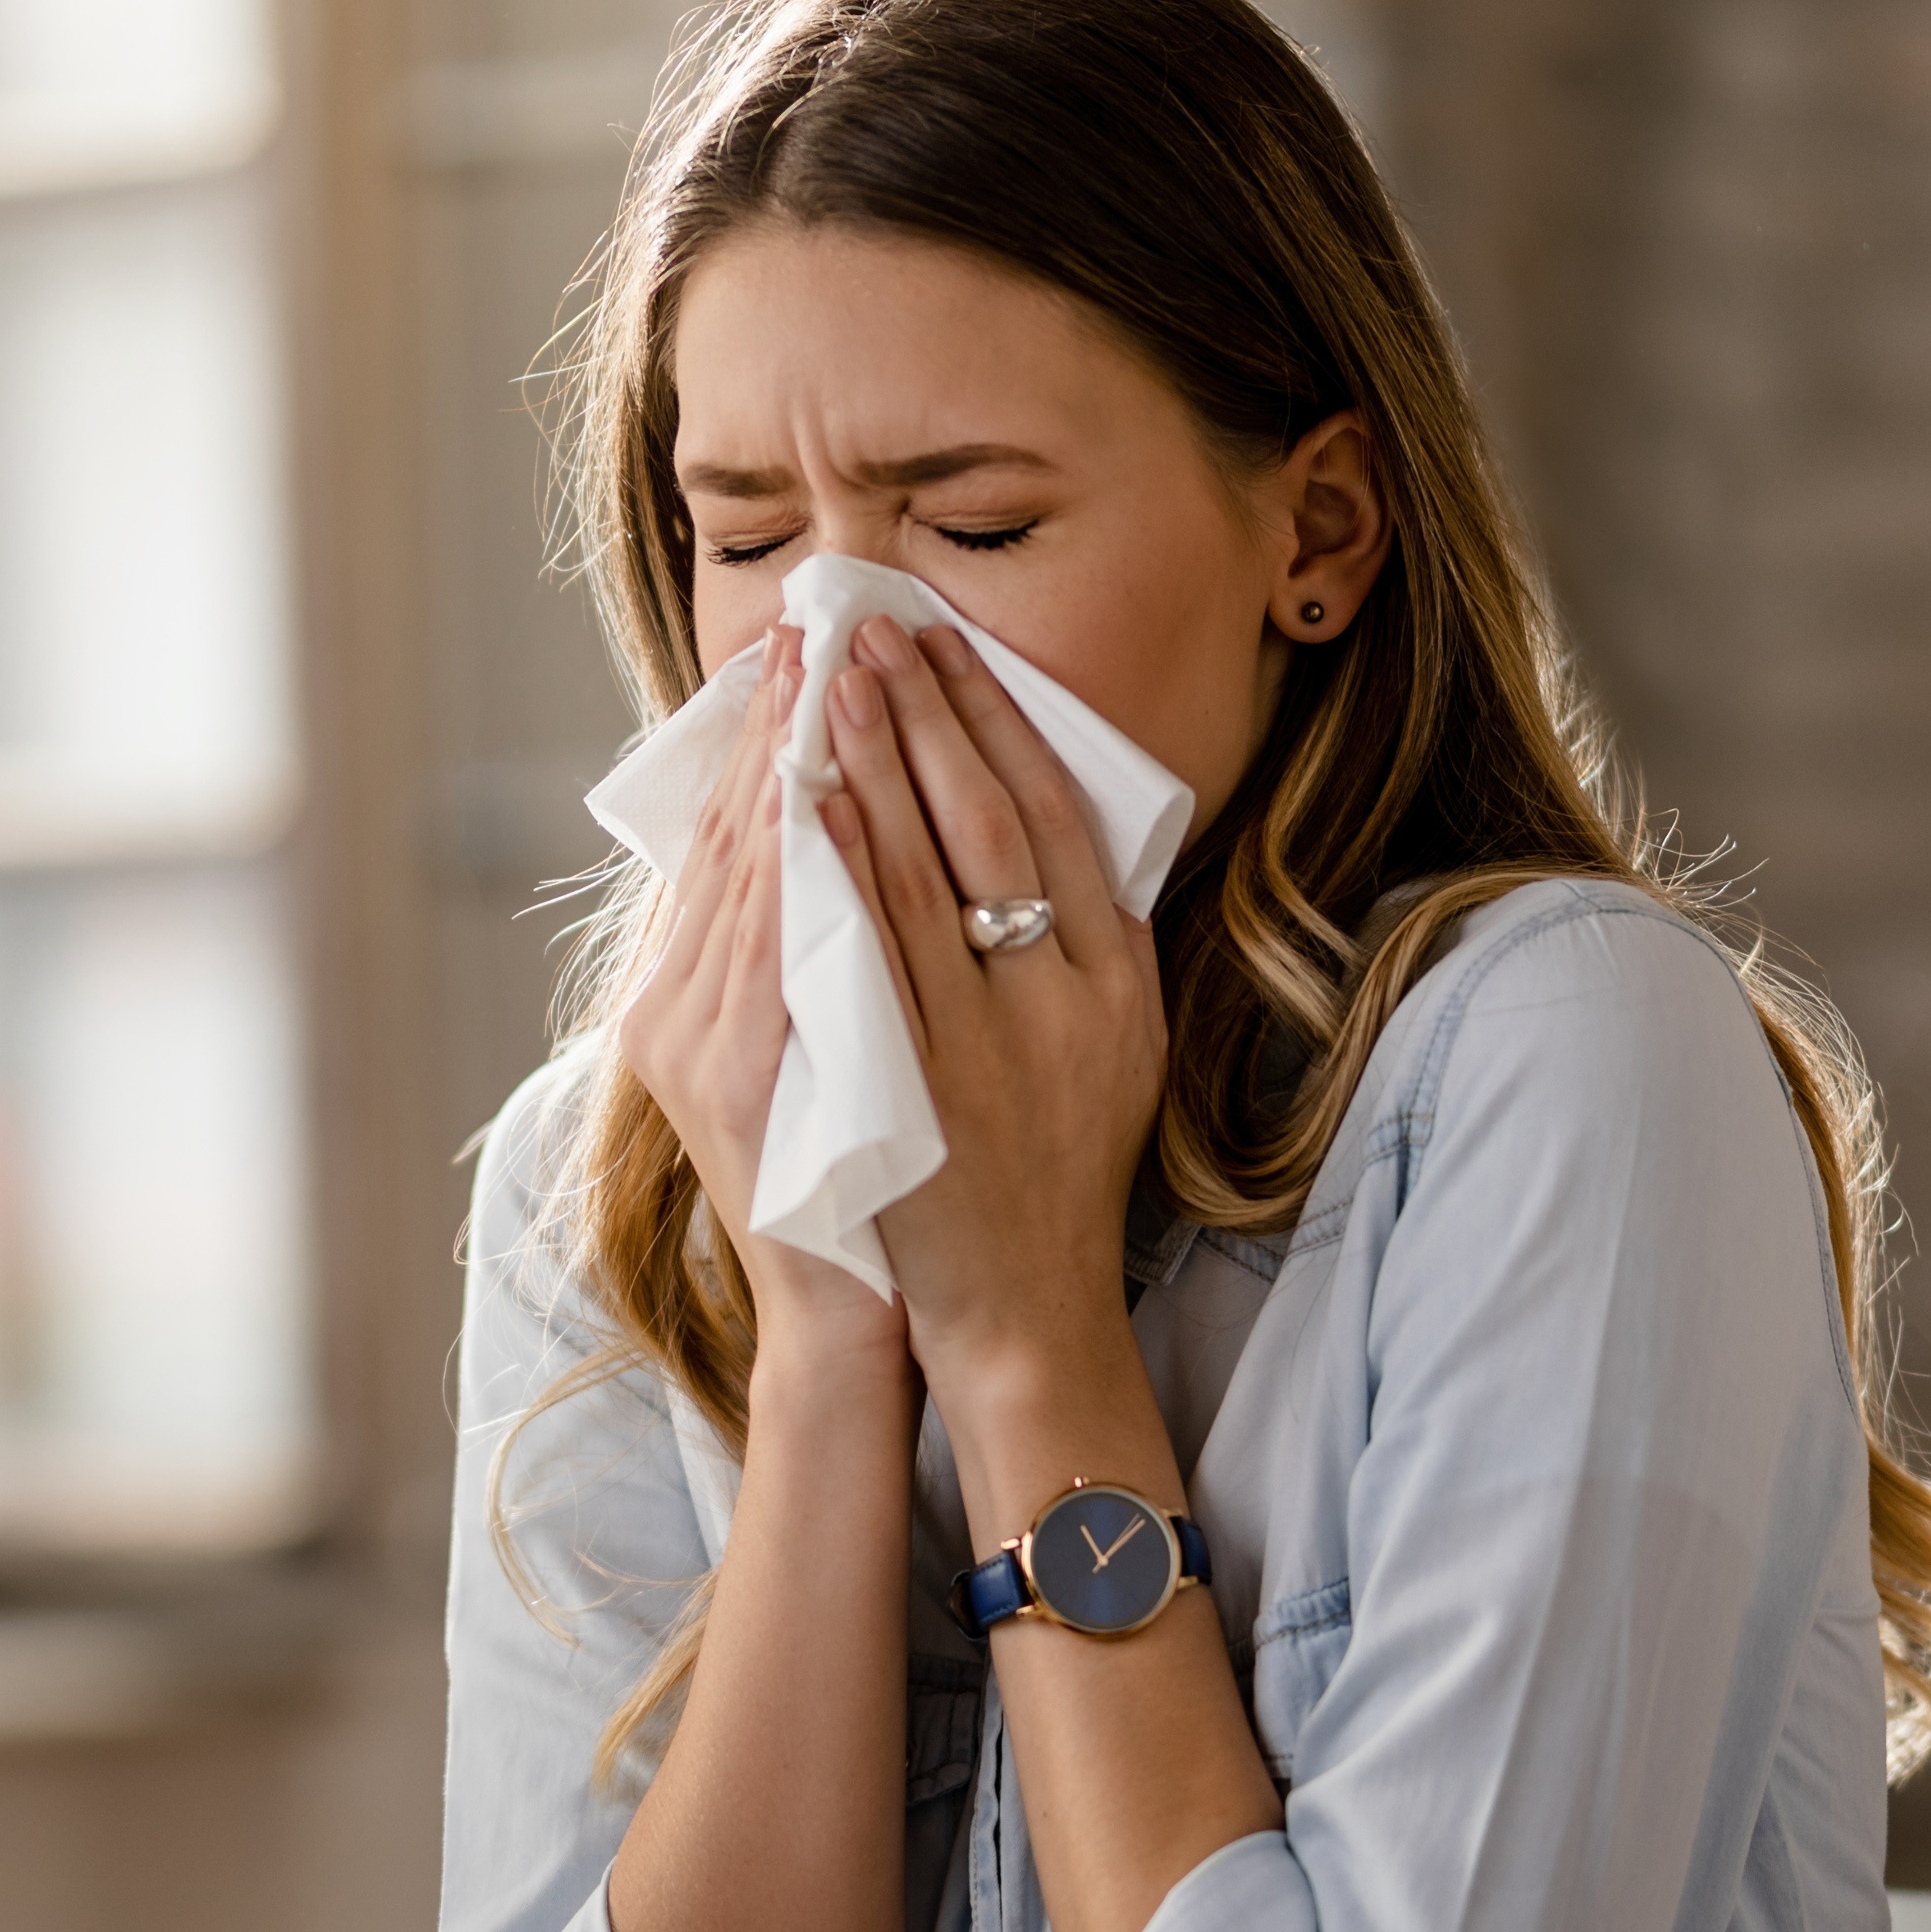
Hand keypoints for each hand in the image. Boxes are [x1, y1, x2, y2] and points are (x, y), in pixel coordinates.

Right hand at [620, 623, 908, 1373]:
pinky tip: (831, 801)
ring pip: (747, 879)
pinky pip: (776, 954)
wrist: (853, 1307)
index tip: (801, 646)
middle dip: (776, 725)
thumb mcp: (812, 1045)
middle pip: (730, 839)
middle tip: (816, 624)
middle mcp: (673, 1012)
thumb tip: (832, 837)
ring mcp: (699, 1049)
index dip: (763, 736)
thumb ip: (804, 953)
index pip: (729, 837)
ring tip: (829, 677)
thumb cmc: (854, 1172)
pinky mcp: (737, 1085)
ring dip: (790, 770)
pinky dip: (803, 870)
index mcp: (685, 995)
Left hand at [815, 616, 1167, 1384]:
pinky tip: (812, 803)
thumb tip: (1038, 819)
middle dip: (926, 713)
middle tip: (870, 627)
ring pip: (927, 871)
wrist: (1025, 1303)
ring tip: (828, 680)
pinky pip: (875, 954)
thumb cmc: (1055, 1162)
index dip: (996, 717)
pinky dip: (845, 869)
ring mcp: (991, 1039)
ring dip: (874, 765)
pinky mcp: (920, 1083)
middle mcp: (1066, 994)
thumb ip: (1082, 939)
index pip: (1053, 811)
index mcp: (1118, 974)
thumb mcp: (1108, 1039)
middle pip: (991, 818)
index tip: (942, 642)